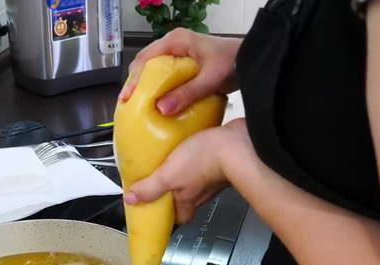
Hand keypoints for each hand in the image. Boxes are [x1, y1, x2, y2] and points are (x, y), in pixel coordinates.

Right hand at [118, 28, 240, 115]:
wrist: (253, 59)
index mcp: (176, 41)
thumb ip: (186, 94)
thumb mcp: (210, 79)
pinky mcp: (184, 63)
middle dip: (136, 83)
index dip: (133, 80)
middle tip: (129, 104)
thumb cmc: (234, 62)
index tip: (127, 98)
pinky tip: (157, 102)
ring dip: (146, 86)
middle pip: (145, 63)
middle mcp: (174, 44)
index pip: (145, 59)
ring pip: (153, 69)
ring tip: (140, 105)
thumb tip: (161, 109)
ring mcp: (179, 53)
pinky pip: (164, 74)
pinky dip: (158, 87)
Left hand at [123, 119, 251, 223]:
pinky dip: (196, 158)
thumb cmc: (206, 161)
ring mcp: (214, 177)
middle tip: (158, 181)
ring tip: (169, 161)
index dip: (167, 217)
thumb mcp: (168, 175)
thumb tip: (132, 199)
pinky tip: (189, 147)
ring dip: (183, 174)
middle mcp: (203, 192)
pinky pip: (205, 163)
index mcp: (188, 200)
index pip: (178, 218)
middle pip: (186, 199)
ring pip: (196, 181)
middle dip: (173, 193)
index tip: (155, 210)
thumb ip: (150, 188)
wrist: (238, 142)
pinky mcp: (222, 159)